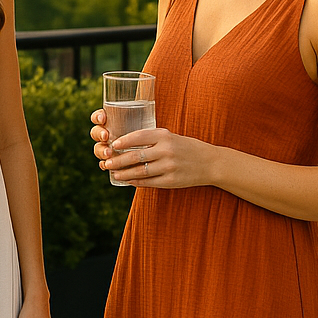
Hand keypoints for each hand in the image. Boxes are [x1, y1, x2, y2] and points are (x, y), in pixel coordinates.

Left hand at [90, 110, 217, 188]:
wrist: (210, 163)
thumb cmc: (187, 148)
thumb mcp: (172, 137)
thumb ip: (153, 139)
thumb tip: (127, 144)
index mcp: (165, 136)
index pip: (139, 136)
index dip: (124, 141)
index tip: (112, 145)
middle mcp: (166, 150)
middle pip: (135, 156)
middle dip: (118, 160)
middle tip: (106, 162)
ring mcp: (169, 166)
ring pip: (140, 171)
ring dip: (124, 173)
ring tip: (114, 173)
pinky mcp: (171, 181)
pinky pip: (148, 182)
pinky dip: (136, 182)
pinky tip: (128, 181)